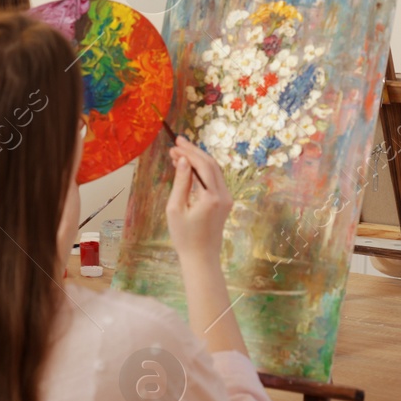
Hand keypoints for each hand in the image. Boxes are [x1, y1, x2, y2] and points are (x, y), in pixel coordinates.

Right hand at [165, 137, 232, 261]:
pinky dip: (202, 170)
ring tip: (179, 154)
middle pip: (210, 164)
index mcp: (211, 197)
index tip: (174, 146)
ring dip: (198, 160)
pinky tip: (188, 168)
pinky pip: (214, 180)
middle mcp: (223, 195)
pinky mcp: (225, 202)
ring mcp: (227, 198)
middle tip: (177, 143)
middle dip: (194, 152)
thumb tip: (183, 160)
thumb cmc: (184, 236)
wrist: (201, 257)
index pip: (202, 165)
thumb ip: (181, 182)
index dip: (188, 153)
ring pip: (214, 170)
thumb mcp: (175, 209)